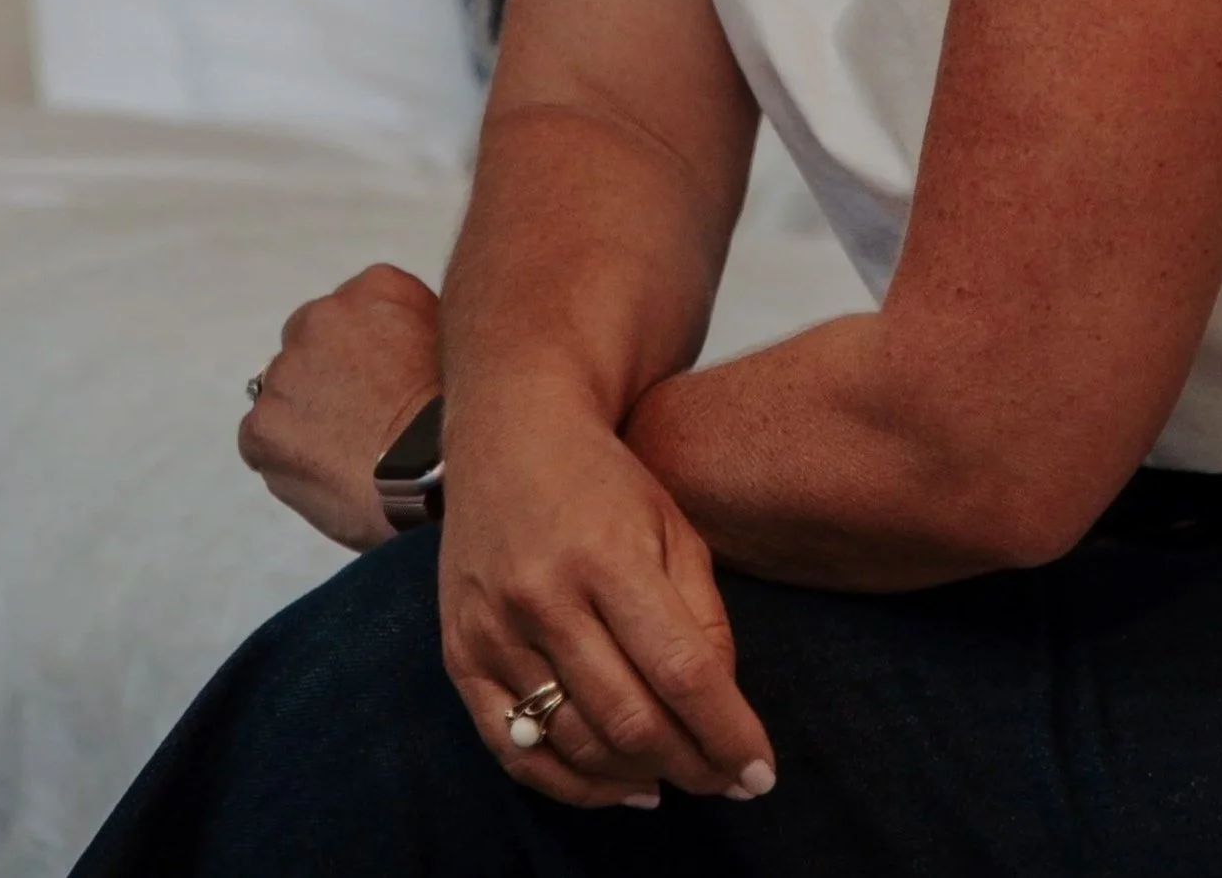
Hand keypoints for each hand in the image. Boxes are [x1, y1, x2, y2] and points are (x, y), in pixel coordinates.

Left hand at [238, 262, 440, 551]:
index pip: (354, 309)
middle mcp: (321, 315)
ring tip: (347, 450)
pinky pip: (261, 438)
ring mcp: (284, 371)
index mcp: (375, 287)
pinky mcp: (261, 426)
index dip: (368, 349)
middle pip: (310, 340)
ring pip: (285, 391)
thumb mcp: (452, 340)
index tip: (386, 378)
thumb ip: (414, 324)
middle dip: (327, 373)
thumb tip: (397, 339)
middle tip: (360, 414)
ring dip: (306, 413)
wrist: (434, 474)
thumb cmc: (456, 416)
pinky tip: (325, 470)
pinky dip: (284, 454)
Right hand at [438, 384, 776, 812]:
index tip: (760, 773)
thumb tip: (720, 710)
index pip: (682, 671)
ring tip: (679, 776)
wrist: (509, 436)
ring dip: (639, 777)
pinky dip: (572, 785)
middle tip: (726, 780)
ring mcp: (495, 630)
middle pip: (630, 719)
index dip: (727, 733)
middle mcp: (545, 596)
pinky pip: (515, 751)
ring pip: (577, 743)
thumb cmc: (605, 482)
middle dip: (691, 766)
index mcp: (610, 555)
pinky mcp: (461, 655)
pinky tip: (617, 784)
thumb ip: (703, 617)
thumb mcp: (674, 527)